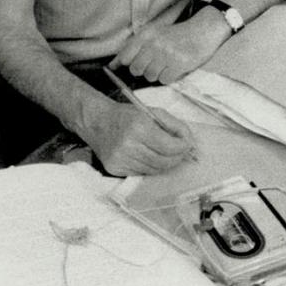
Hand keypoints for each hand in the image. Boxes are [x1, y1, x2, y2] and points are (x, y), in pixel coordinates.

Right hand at [79, 100, 195, 175]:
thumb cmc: (126, 116)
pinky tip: (149, 157)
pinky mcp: (115, 168)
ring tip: (165, 154)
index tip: (187, 144)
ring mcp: (120, 159)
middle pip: (164, 161)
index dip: (183, 147)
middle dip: (177, 157)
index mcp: (138, 127)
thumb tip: (188, 141)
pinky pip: (142, 173)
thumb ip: (173, 125)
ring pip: (154, 170)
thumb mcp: (151, 112)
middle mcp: (128, 145)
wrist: (97, 121)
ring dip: (164, 163)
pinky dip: (150, 167)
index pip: (169, 146)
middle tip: (181, 151)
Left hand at [111, 11, 230, 83]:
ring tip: (166, 66)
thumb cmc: (179, 34)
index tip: (122, 69)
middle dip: (143, 71)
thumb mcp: (156, 33)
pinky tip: (174, 69)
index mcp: (146, 34)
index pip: (125, 56)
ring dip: (157, 75)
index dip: (123, 65)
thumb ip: (136, 46)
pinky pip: (164, 80)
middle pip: (136, 69)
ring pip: (150, 76)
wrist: (204, 30)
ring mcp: (166, 54)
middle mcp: (154, 43)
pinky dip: (168, 78)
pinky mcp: (178, 64)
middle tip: (154, 65)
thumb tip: (114, 64)